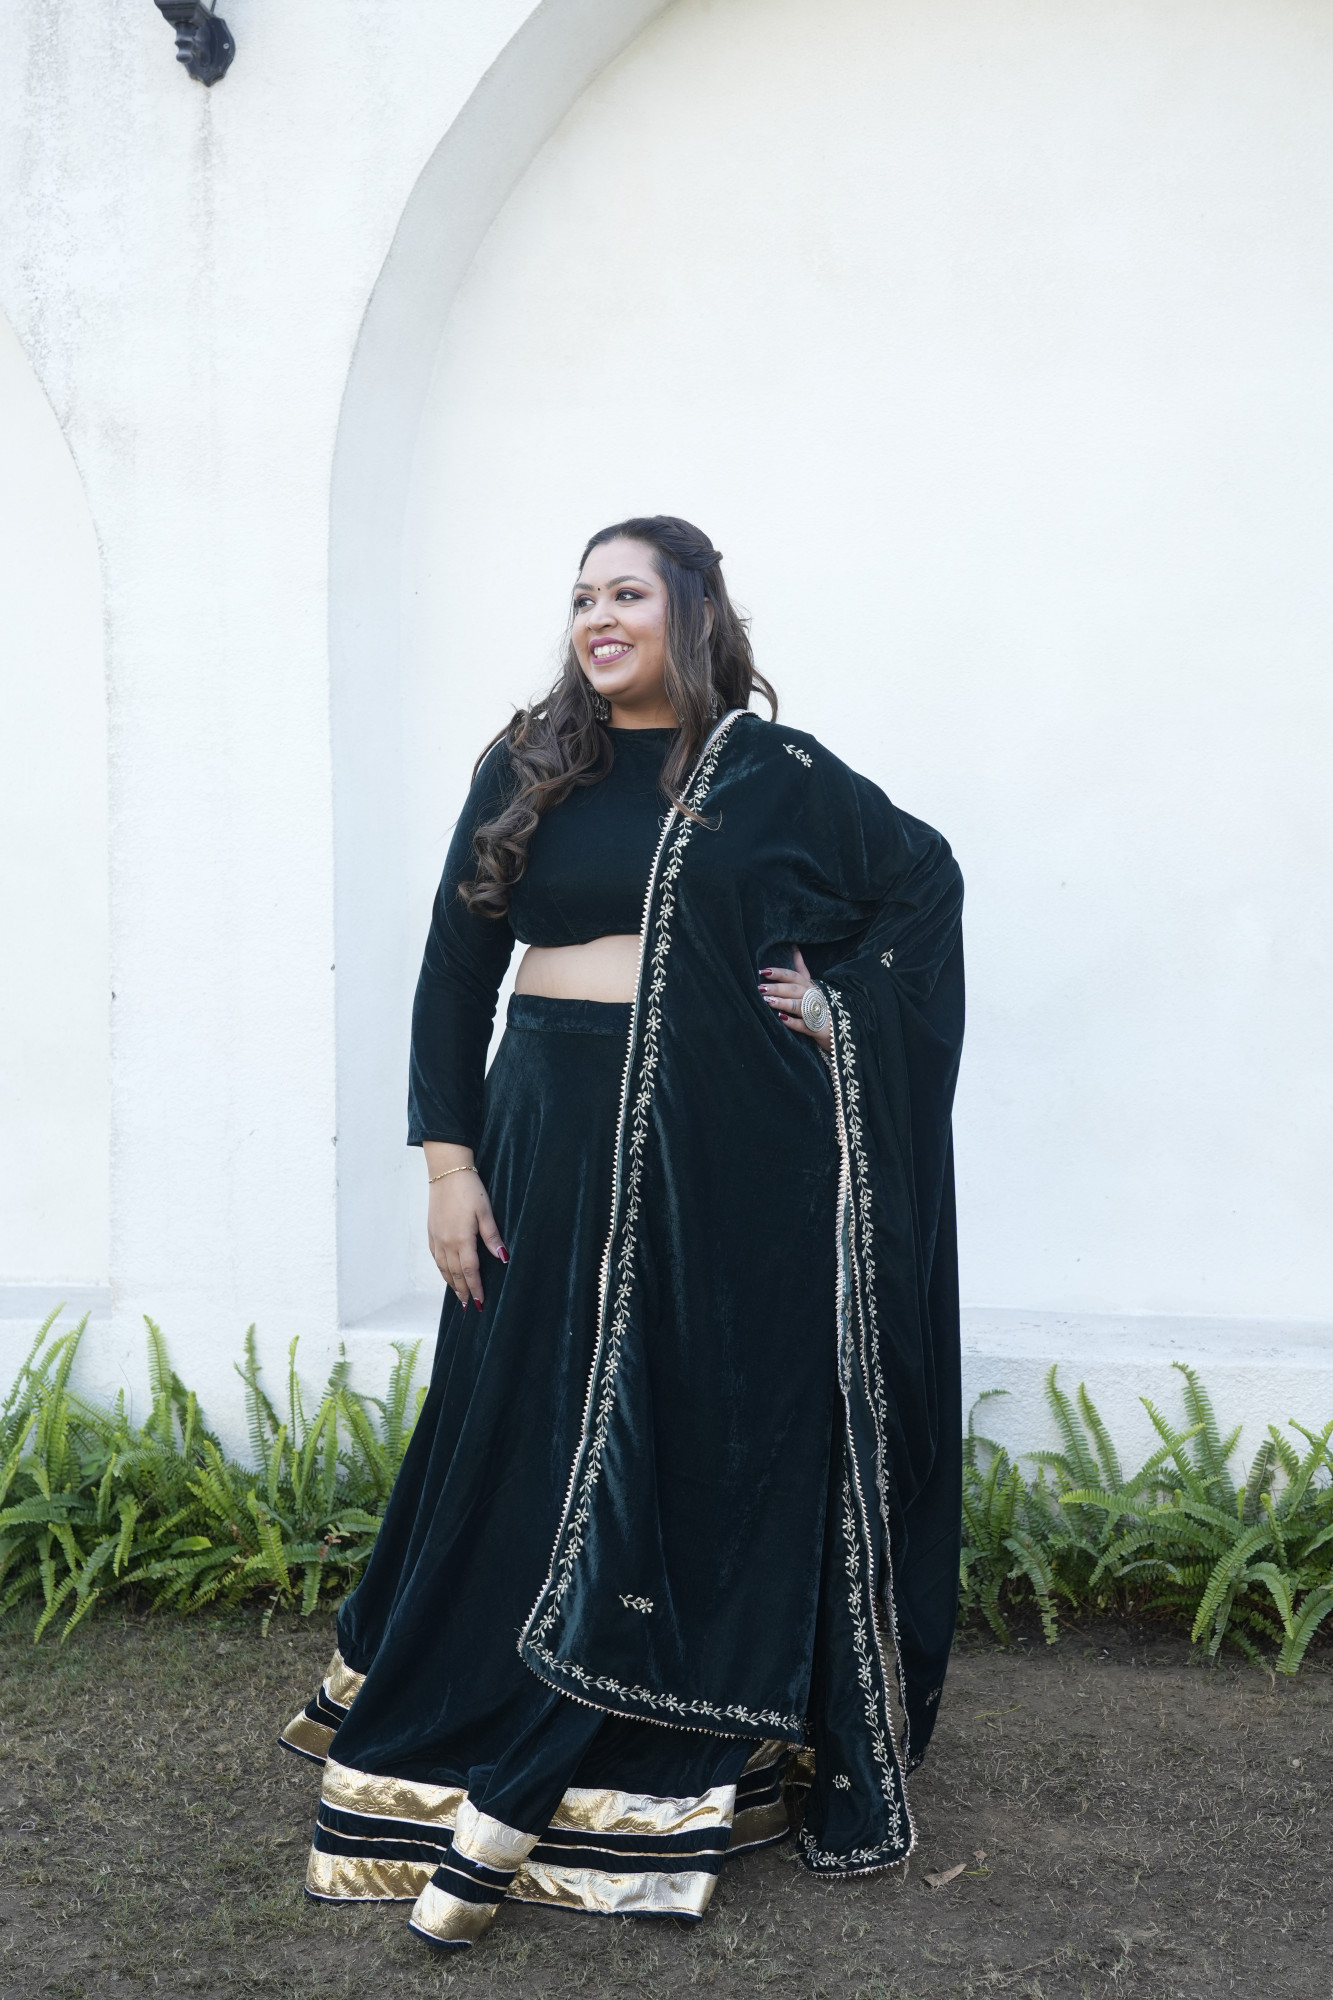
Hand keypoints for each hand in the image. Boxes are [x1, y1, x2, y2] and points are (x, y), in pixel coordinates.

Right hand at [426, 1157, 506, 1308]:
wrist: (446, 1171)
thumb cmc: (469, 1189)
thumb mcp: (486, 1211)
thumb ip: (492, 1236)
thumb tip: (503, 1258)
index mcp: (461, 1239)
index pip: (469, 1271)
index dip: (475, 1288)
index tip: (480, 1302)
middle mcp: (446, 1242)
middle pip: (454, 1274)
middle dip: (463, 1291)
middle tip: (469, 1306)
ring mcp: (436, 1237)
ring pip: (443, 1268)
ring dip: (451, 1283)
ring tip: (458, 1295)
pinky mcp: (431, 1231)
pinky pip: (435, 1257)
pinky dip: (441, 1269)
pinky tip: (445, 1272)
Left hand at [758, 946, 832, 1051]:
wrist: (838, 1025)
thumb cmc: (819, 1002)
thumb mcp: (811, 984)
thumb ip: (801, 968)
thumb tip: (794, 947)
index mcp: (809, 986)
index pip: (793, 976)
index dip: (779, 973)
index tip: (763, 971)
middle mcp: (813, 997)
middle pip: (794, 990)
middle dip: (777, 988)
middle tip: (760, 988)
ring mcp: (815, 1013)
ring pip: (798, 1006)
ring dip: (783, 1002)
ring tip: (767, 1001)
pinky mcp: (816, 1029)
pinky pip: (804, 1025)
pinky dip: (793, 1022)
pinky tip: (781, 1018)